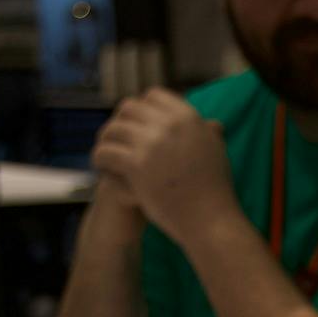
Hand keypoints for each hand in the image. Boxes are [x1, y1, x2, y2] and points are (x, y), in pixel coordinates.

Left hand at [90, 88, 234, 246]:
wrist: (210, 220)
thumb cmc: (215, 191)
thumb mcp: (217, 152)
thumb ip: (209, 133)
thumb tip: (212, 124)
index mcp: (187, 117)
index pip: (153, 96)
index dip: (142, 108)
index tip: (137, 124)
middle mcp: (168, 124)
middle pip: (129, 108)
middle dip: (121, 121)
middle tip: (116, 138)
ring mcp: (151, 143)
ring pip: (114, 129)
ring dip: (106, 139)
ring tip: (105, 152)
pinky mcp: (136, 164)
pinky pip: (106, 152)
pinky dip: (100, 158)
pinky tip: (101, 166)